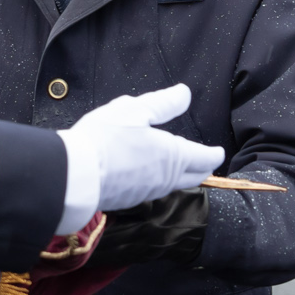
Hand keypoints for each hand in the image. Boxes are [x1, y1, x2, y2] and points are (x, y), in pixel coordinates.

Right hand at [55, 84, 225, 232]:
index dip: (214, 154)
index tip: (218, 151)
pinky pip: (151, 191)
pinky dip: (157, 181)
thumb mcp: (135, 110)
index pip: (205, 159)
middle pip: (194, 177)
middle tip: (205, 160)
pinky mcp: (129, 200)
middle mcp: (165, 179)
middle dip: (202, 167)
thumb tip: (184, 94)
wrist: (76, 174)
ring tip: (177, 164)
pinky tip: (146, 173)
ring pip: (172, 185)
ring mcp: (147, 193)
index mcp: (173, 156)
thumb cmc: (105, 138)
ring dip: (179, 174)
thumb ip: (164, 103)